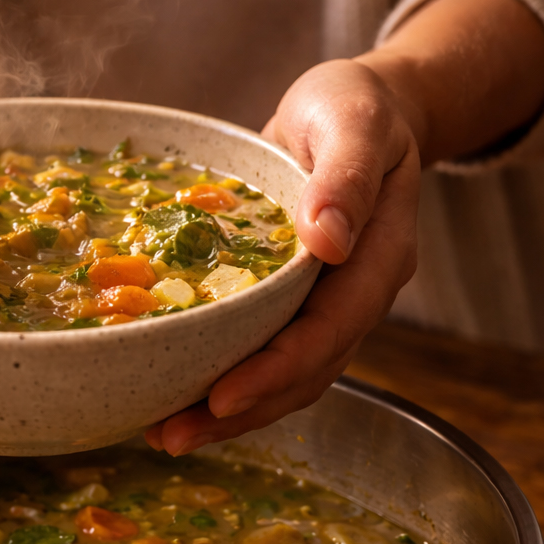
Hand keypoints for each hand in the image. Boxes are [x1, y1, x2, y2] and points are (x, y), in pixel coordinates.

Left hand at [145, 59, 422, 454]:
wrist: (359, 109)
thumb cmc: (354, 107)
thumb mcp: (355, 122)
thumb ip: (346, 177)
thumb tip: (329, 239)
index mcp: (380, 256)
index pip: (331, 329)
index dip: (278, 369)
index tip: (223, 397)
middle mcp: (357, 292)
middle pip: (306, 371)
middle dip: (242, 411)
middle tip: (172, 436)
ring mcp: (327, 302)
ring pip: (286, 376)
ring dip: (229, 413)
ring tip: (164, 435)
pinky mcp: (295, 300)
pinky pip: (264, 351)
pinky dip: (223, 377)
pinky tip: (173, 394)